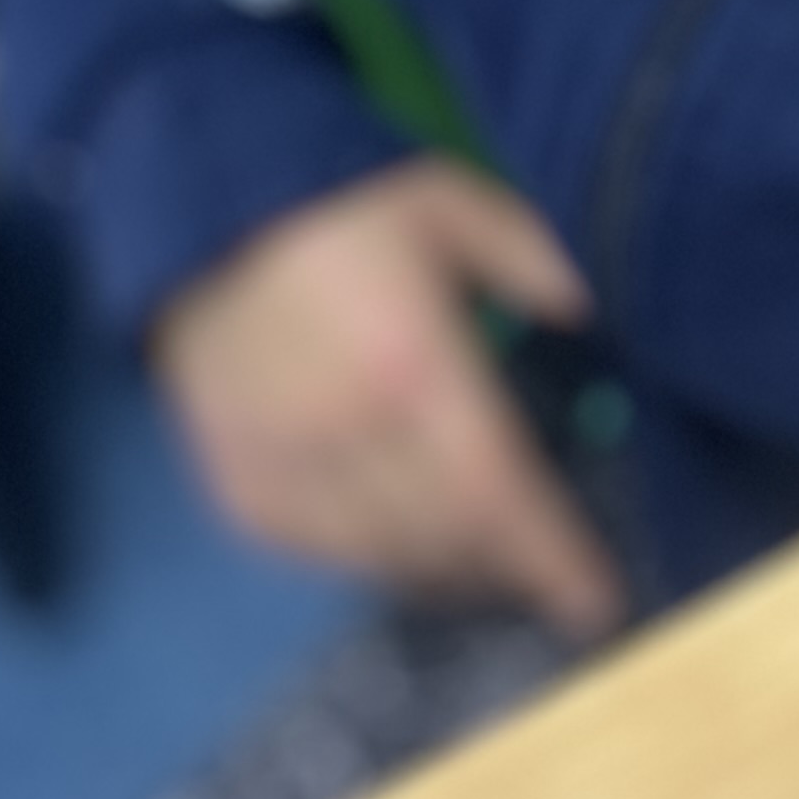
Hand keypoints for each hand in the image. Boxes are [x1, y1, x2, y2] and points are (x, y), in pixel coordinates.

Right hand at [150, 159, 625, 636]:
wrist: (201, 217)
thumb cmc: (337, 209)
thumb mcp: (446, 198)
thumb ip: (525, 254)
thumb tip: (576, 312)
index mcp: (409, 365)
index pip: (495, 491)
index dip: (550, 556)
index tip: (597, 599)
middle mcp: (346, 433)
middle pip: (449, 537)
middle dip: (508, 565)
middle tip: (544, 569)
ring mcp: (285, 469)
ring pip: (386, 557)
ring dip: (447, 569)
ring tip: (484, 561)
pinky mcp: (241, 487)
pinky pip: (320, 554)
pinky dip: (374, 560)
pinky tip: (406, 545)